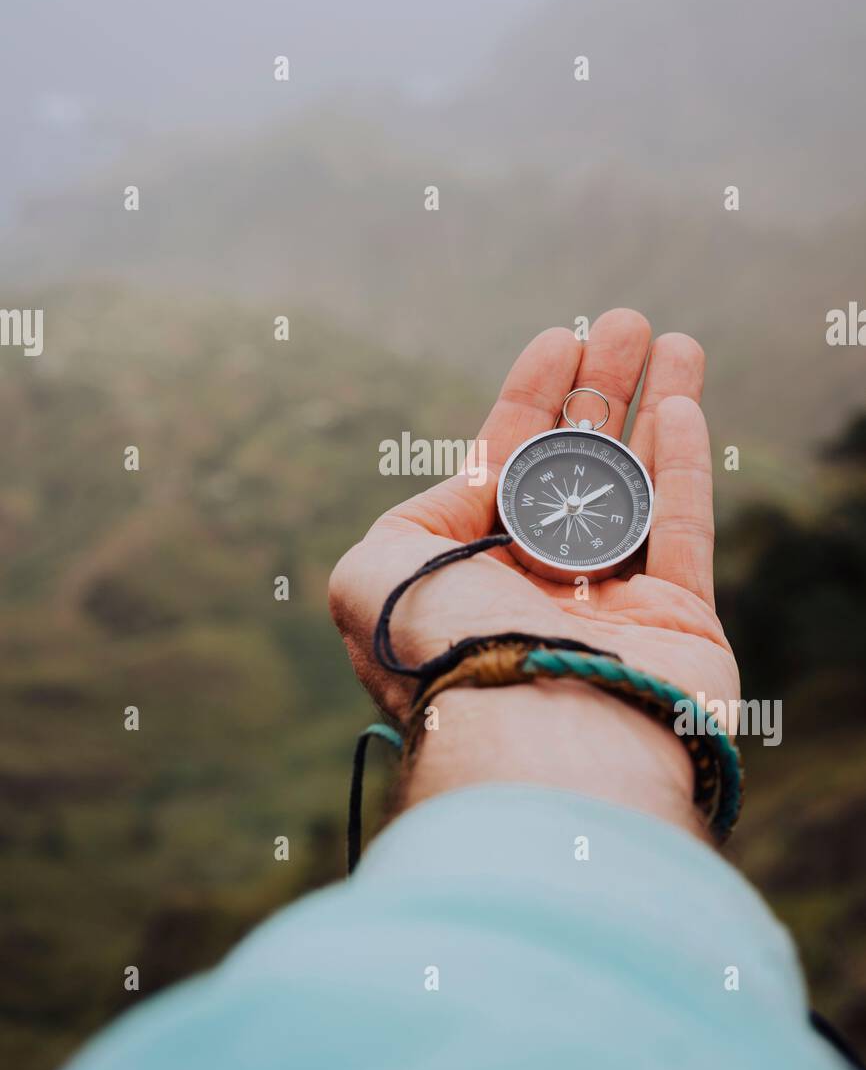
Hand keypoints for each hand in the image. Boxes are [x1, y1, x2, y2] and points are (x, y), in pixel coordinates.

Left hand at [330, 309, 737, 726]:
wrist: (534, 746)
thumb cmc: (445, 657)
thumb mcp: (366, 579)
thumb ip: (409, 521)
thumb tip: (479, 486)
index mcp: (470, 574)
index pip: (504, 466)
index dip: (529, 399)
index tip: (557, 339)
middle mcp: (540, 588)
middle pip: (575, 465)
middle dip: (598, 391)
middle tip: (624, 323)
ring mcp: (612, 609)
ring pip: (636, 489)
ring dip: (654, 409)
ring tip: (672, 340)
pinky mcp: (679, 628)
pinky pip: (684, 532)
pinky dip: (684, 467)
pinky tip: (684, 406)